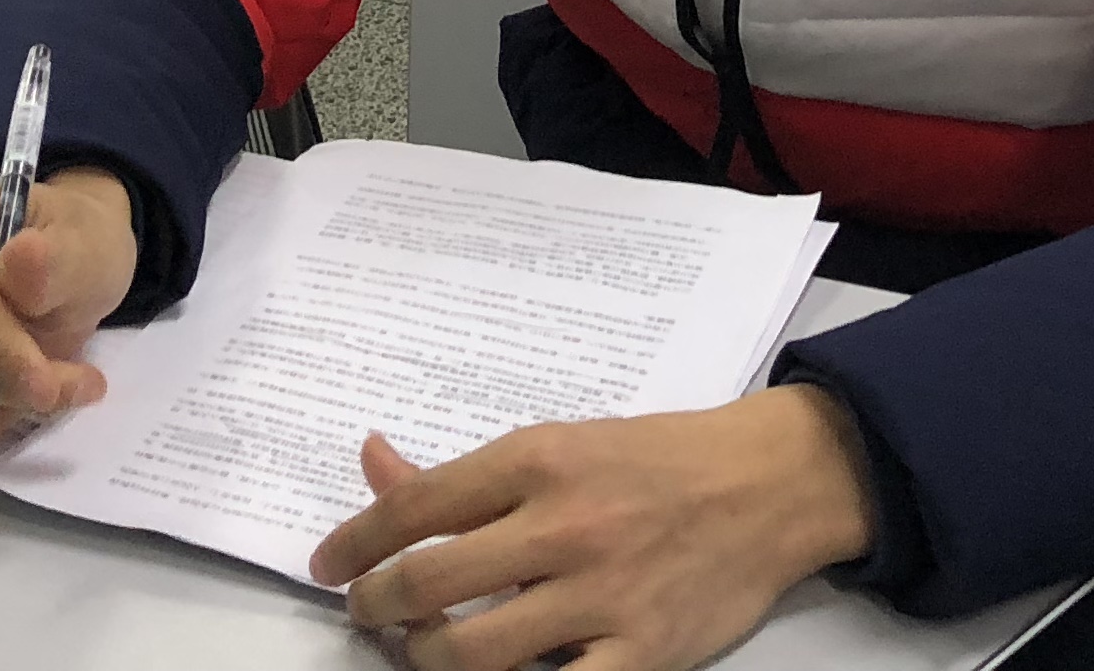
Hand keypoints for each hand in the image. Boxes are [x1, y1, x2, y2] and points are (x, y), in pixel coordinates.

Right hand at [0, 168, 135, 454]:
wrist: (65, 265)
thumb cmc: (75, 247)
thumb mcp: (89, 244)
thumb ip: (58, 258)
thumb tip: (21, 263)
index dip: (0, 349)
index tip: (49, 385)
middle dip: (8, 389)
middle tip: (71, 386)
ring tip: (39, 399)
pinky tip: (5, 414)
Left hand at [315, 387, 879, 670]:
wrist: (768, 483)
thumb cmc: (656, 459)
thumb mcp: (558, 444)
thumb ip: (462, 472)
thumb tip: (372, 461)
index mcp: (537, 459)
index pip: (415, 507)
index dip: (354, 543)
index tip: (325, 566)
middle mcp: (562, 526)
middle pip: (429, 584)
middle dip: (377, 608)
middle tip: (367, 615)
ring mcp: (602, 596)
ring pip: (474, 652)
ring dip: (427, 660)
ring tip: (422, 652)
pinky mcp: (643, 654)